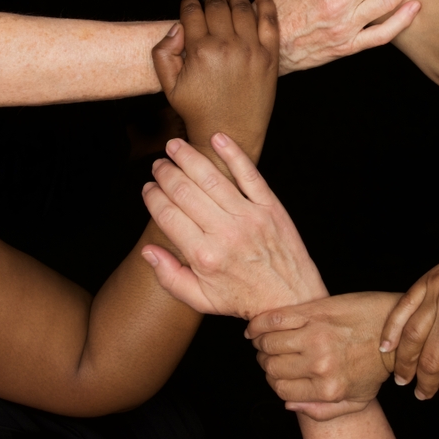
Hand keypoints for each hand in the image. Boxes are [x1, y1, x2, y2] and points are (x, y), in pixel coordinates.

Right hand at [141, 134, 326, 319]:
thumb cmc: (243, 299)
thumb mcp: (201, 300)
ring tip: (175, 146)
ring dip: (189, 157)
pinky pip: (249, 174)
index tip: (148, 188)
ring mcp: (250, 217)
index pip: (168, 215)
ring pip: (212, 178)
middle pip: (185, 192)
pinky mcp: (270, 207)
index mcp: (204, 256)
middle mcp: (226, 233)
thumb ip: (169, 277)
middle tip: (158, 165)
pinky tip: (217, 138)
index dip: (153, 197)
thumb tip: (148, 251)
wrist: (290, 299)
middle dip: (166, 174)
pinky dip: (233, 153)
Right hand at [153, 0, 277, 161]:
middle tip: (209, 1)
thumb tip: (177, 26)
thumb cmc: (198, 111)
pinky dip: (264, 0)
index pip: (193, 12)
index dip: (189, 3)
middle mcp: (227, 47)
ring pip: (242, 7)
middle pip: (217, 6)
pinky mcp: (270, 56)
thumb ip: (163, 52)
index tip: (189, 3)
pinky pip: (269, 19)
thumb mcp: (168, 85)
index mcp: (200, 52)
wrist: (229, 133)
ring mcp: (252, 50)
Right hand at [245, 292, 400, 420]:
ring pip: (268, 343)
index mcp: (328, 388)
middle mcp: (320, 365)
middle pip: (271, 367)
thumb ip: (323, 411)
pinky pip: (274, 319)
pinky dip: (259, 324)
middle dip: (266, 362)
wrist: (396, 329)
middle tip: (270, 355)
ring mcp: (315, 337)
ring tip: (265, 340)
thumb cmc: (377, 365)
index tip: (276, 372)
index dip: (273, 381)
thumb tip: (289, 404)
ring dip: (261, 343)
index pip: (280, 389)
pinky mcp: (314, 312)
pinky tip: (255, 327)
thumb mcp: (357, 400)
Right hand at [380, 214, 438, 401]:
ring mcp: (438, 294)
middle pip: (429, 359)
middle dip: (425, 383)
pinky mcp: (428, 280)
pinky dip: (391, 329)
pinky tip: (386, 346)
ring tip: (401, 378)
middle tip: (422, 393)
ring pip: (411, 337)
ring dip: (403, 362)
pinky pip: (402, 309)